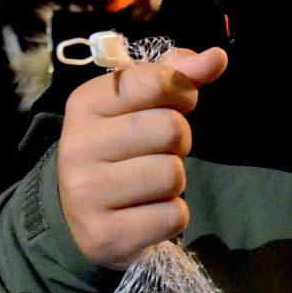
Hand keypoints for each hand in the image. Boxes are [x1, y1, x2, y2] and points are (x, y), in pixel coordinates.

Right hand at [57, 46, 227, 268]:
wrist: (74, 218)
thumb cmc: (117, 150)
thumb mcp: (134, 106)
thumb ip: (175, 75)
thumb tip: (217, 57)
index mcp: (84, 105)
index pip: (155, 81)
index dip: (182, 91)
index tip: (179, 103)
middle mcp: (78, 147)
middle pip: (171, 129)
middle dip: (179, 141)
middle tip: (158, 151)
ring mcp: (88, 194)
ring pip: (172, 175)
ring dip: (174, 182)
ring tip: (149, 185)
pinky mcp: (106, 235)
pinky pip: (172, 216)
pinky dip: (172, 216)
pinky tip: (147, 213)